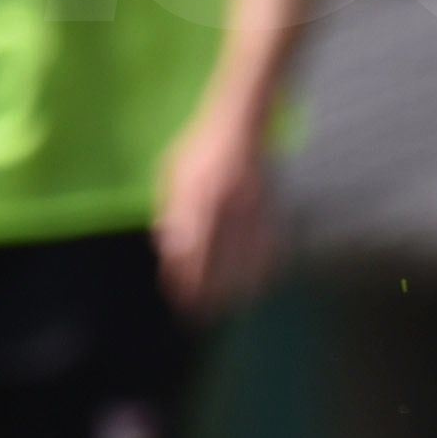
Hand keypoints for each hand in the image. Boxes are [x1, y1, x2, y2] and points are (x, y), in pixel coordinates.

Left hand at [154, 117, 278, 317]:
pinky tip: (262, 283)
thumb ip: (169, 209)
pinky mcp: (268, 203)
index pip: (186, 250)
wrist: (240, 121)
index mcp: (194, 197)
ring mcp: (249, 205)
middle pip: (214, 260)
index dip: (182, 278)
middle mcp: (222, 205)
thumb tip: (167, 249)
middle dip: (206, 292)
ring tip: (230, 309)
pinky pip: (269, 241)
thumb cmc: (200, 147)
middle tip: (201, 316)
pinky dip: (265, 265)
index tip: (179, 299)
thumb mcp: (172, 172)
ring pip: (243, 256)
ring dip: (236, 286)